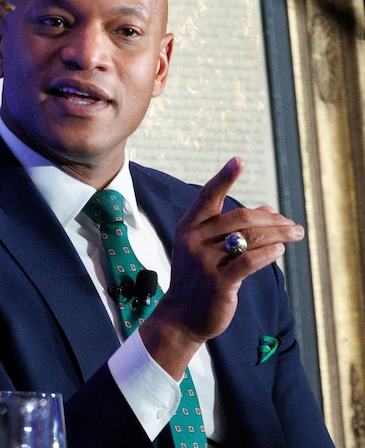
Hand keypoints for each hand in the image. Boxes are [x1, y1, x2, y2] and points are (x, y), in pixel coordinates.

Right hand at [138, 156, 304, 375]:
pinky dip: (269, 253)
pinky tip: (279, 250)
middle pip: (240, 217)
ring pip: (249, 238)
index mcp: (189, 227)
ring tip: (295, 235)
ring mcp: (204, 261)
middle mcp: (194, 240)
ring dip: (278, 234)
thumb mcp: (210, 249)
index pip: (208, 196)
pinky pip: (250, 261)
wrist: (183, 316)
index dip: (224, 178)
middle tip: (293, 225)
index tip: (238, 160)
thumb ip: (235, 228)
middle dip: (272, 219)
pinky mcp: (218, 282)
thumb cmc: (199, 279)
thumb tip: (268, 209)